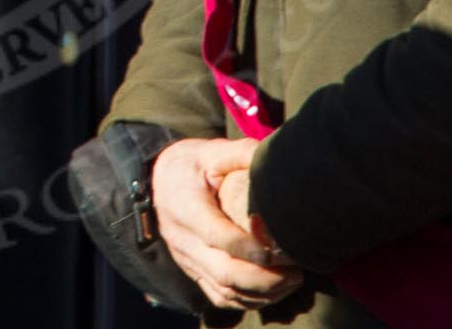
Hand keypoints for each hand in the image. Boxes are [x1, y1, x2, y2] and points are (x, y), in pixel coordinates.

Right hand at [149, 138, 302, 312]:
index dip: (253, 247)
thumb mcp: (209, 152)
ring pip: (225, 291)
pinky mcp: (193, 272)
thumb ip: (240, 153)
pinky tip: (274, 291)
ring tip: (292, 281)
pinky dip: (249, 300)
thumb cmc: (186, 166)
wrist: (154, 184)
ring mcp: (187, 260)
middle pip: (224, 272)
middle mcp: (184, 241)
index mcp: (186, 208)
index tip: (283, 247)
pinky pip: (220, 297)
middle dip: (265, 278)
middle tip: (297, 271)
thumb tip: (273, 155)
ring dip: (262, 293)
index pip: (219, 236)